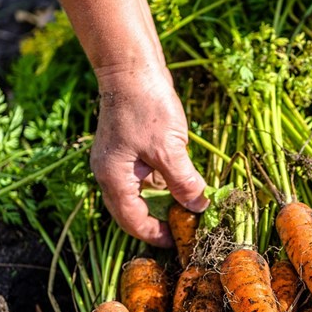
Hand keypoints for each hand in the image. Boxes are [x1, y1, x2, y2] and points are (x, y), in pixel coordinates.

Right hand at [91, 64, 207, 246]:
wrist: (132, 67)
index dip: (156, 236)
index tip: (179, 243)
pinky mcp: (130, 149)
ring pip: (143, 194)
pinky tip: (186, 184)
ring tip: (193, 209)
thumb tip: (199, 207)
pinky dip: (165, 184)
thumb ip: (183, 181)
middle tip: (188, 229)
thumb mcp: (170, 148)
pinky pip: (147, 176)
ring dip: (166, 203)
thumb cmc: (147, 106)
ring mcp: (119, 161)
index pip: (132, 222)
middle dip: (161, 222)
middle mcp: (111, 174)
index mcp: (114, 179)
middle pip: (134, 212)